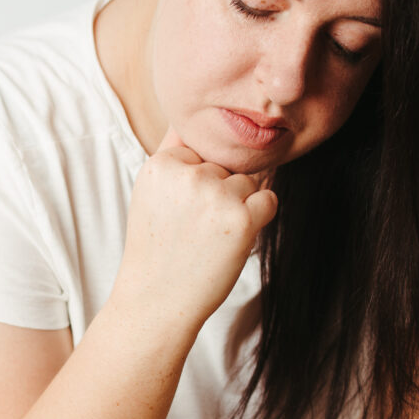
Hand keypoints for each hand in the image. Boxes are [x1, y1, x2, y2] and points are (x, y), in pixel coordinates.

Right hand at [113, 127, 277, 328]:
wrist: (156, 301)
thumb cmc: (156, 249)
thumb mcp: (150, 193)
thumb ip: (173, 152)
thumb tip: (194, 116)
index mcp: (161, 164)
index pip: (202, 149)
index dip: (196, 183)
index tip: (178, 212)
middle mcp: (188, 174)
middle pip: (226, 166)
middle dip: (216, 194)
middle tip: (190, 231)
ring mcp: (216, 196)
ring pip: (247, 182)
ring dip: (236, 207)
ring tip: (206, 238)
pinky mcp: (242, 219)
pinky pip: (268, 200)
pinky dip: (258, 219)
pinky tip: (229, 240)